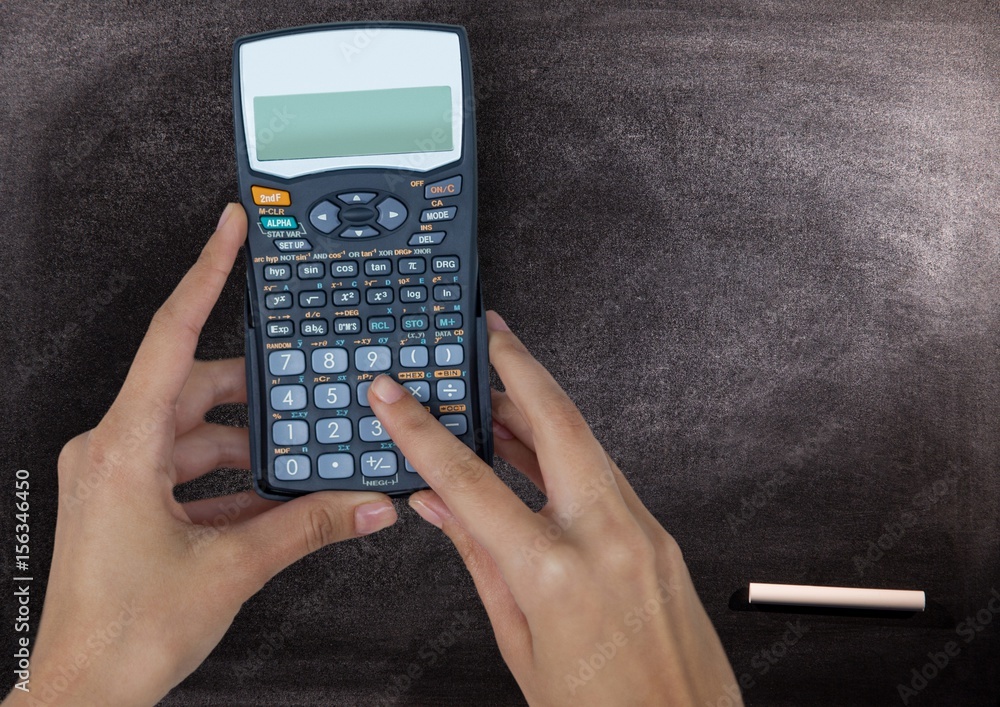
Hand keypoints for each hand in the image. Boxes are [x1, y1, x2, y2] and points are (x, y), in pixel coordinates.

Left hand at [4, 205, 397, 706]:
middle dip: (253, 393)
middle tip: (300, 386)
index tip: (228, 231)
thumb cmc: (125, 634)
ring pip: (193, 435)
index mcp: (123, 448)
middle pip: (195, 390)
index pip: (169, 337)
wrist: (82, 694)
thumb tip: (367, 503)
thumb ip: (310, 526)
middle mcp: (112, 451)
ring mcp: (115, 477)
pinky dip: (227, 481)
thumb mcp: (233, 568)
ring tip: (297, 462)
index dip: (205, 275)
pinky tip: (269, 501)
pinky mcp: (124, 503)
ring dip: (245, 448)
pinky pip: (185, 472)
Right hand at [368, 311, 739, 705]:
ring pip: (583, 440)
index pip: (471, 481)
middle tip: (486, 332)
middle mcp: (606, 537)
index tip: (396, 397)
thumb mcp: (518, 642)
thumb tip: (438, 506)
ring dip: (539, 403)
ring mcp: (643, 531)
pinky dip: (564, 447)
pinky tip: (535, 443)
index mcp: (555, 573)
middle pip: (555, 420)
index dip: (423, 431)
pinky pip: (603, 472)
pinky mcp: (660, 535)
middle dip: (516, 365)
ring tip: (498, 383)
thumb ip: (478, 560)